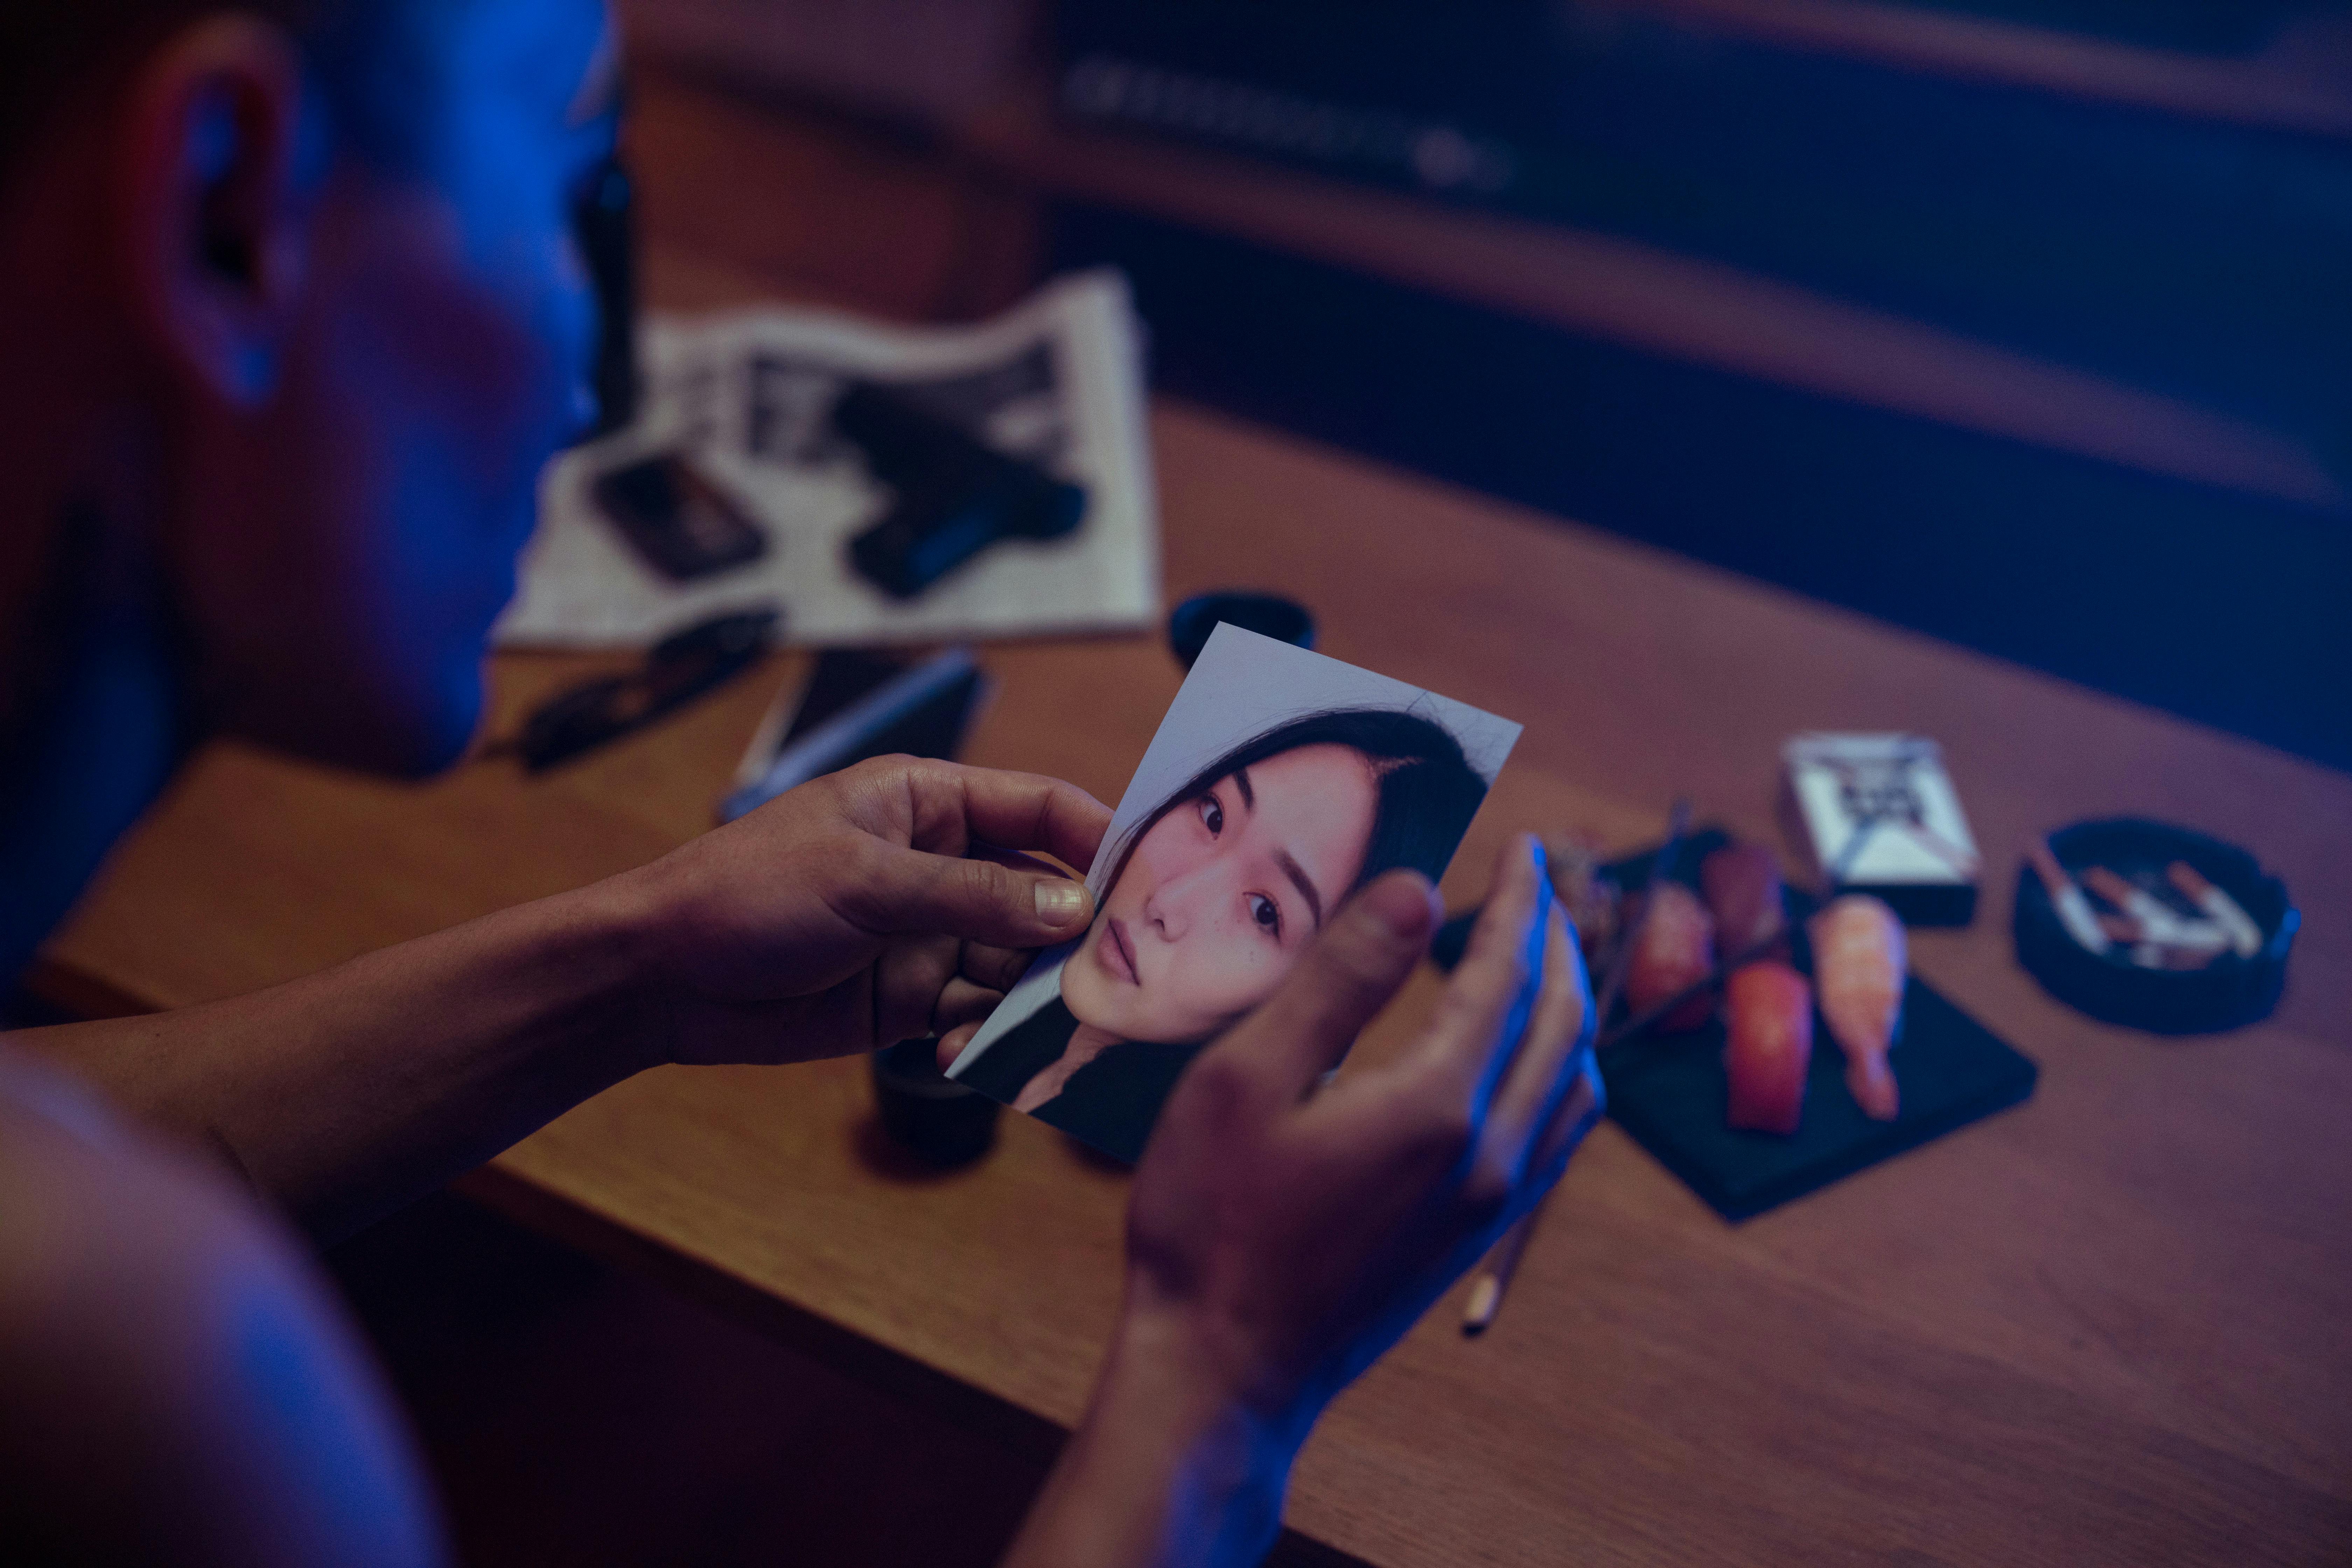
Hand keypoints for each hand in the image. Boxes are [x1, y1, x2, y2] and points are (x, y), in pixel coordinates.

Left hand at [616, 756, 1110, 1066]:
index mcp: (928, 804)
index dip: (1099, 837)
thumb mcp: (867, 881)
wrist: (663, 977)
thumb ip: (974, 894)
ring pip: (1017, 962)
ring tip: (1044, 1025)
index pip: (1040, 808)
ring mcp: (929, 933)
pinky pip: (976, 1013)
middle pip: (1042, 893)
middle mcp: (941, 865)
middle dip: (1076, 934)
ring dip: (1032, 995)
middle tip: (1109, 974)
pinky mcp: (911, 998)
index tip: (1150, 878)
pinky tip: (963, 1047)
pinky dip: (985, 1033)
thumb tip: (1075, 907)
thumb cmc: (749, 894)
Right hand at [997, 835, 1601, 1567]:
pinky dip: (1562, 1072)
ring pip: (1575, 1083)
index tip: (1526, 843)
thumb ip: (1336, 979)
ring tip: (1542, 956)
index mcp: (1437, 1106)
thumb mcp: (1244, 1080)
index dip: (1520, 899)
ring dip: (1570, 1006)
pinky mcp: (1476, 1239)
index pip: (1507, 973)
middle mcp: (1489, 1155)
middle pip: (1562, 1022)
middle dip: (1558, 940)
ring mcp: (1490, 1206)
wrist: (1223, 1372)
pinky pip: (1557, 1137)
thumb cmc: (1211, 1224)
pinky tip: (1526, 1060)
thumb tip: (1417, 890)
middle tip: (1538, 883)